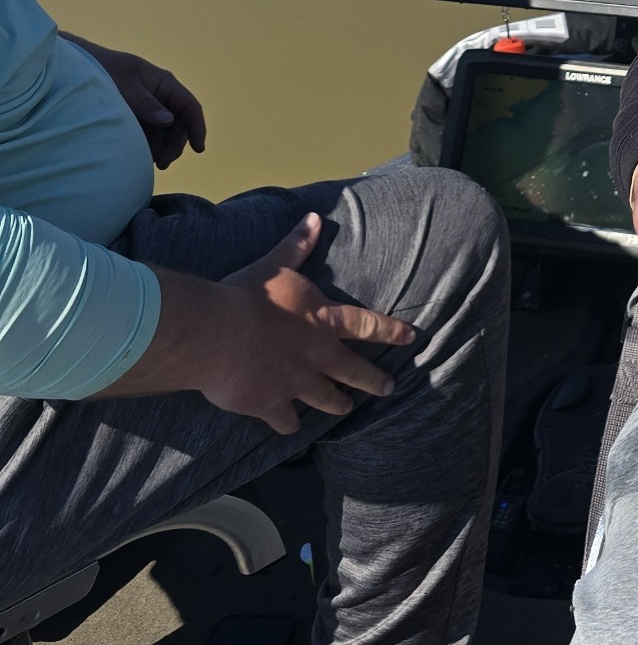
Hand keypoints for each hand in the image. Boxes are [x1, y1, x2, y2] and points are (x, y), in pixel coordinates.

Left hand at [63, 36, 206, 168]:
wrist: (77, 68)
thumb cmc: (101, 71)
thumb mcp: (124, 87)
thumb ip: (146, 104)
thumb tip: (169, 121)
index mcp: (164, 83)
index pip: (189, 107)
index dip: (197, 128)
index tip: (199, 150)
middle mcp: (160, 96)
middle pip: (179, 124)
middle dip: (174, 145)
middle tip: (163, 163)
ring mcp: (148, 107)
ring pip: (164, 132)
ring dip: (160, 148)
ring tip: (146, 162)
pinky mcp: (136, 117)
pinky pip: (149, 134)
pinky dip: (148, 146)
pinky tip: (138, 156)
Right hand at [97, 215, 415, 434]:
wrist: (218, 334)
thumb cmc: (249, 296)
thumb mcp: (277, 265)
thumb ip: (297, 246)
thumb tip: (314, 217)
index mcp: (323, 320)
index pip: (366, 325)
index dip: (390, 331)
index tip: (412, 337)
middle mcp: (317, 355)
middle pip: (353, 371)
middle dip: (373, 380)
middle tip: (389, 388)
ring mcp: (296, 384)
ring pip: (326, 399)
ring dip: (337, 404)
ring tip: (345, 408)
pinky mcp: (271, 405)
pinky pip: (286, 421)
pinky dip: (289, 425)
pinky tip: (290, 428)